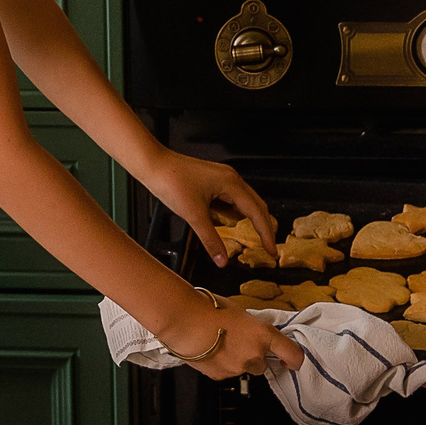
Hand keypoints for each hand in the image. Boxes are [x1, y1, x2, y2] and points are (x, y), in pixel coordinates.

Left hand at [141, 151, 277, 266]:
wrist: (153, 164)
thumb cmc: (171, 181)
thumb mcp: (193, 215)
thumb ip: (210, 239)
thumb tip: (222, 260)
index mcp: (231, 183)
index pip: (257, 212)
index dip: (266, 234)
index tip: (272, 250)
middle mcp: (230, 179)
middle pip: (256, 205)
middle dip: (263, 227)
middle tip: (267, 247)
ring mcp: (221, 179)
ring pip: (243, 203)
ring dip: (249, 220)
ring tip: (253, 239)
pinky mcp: (211, 182)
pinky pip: (230, 200)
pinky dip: (234, 214)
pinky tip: (231, 225)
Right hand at [157, 297, 305, 379]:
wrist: (184, 321)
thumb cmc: (208, 309)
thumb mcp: (239, 312)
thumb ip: (252, 327)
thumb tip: (253, 333)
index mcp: (264, 335)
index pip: (292, 353)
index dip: (295, 359)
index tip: (292, 361)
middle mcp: (255, 354)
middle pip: (264, 365)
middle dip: (255, 357)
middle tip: (239, 344)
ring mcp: (238, 368)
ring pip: (244, 369)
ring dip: (237, 361)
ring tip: (219, 344)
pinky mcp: (221, 376)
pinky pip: (226, 373)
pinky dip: (221, 364)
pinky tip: (210, 351)